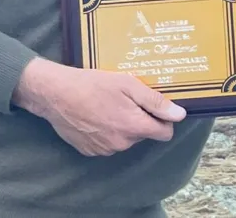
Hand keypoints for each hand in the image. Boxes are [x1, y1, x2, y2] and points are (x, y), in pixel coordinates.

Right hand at [12, 58, 186, 155]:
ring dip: (123, 126)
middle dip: (140, 119)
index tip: (154, 106)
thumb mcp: (128, 85)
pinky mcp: (89, 151)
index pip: (164, 133)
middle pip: (144, 134)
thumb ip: (155, 102)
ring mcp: (104, 150)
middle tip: (125, 100)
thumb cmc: (94, 85)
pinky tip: (96, 116)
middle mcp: (121, 144)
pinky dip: (106, 132)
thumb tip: (180, 115)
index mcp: (134, 127)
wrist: (56, 94)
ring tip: (108, 106)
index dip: (163, 119)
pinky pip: (108, 143)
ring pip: (125, 139)